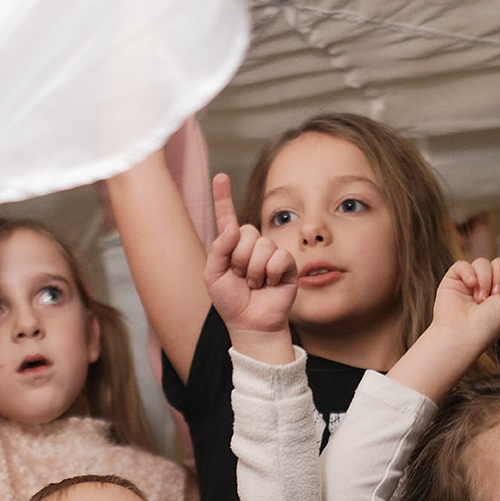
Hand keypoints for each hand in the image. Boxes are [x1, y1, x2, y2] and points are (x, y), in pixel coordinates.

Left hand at [203, 173, 297, 363]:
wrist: (250, 324)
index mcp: (231, 247)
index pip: (227, 218)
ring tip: (254, 284)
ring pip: (262, 245)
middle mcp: (252, 246)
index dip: (223, 197)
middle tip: (241, 278)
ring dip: (254, 270)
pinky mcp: (286, 264)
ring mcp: (270, 254)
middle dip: (239, 258)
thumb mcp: (213, 276)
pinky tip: (269, 284)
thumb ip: (218, 249)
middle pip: (246, 232)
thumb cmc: (231, 302)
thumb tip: (233, 226)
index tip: (220, 176)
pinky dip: (270, 273)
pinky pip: (279, 257)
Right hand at [431, 244, 499, 352]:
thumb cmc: (485, 327)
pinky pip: (463, 264)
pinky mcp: (453, 281)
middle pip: (498, 263)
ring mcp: (469, 284)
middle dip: (499, 276)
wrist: (460, 335)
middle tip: (494, 295)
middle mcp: (486, 288)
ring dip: (484, 279)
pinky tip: (470, 284)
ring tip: (480, 298)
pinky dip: (468, 272)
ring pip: (482, 263)